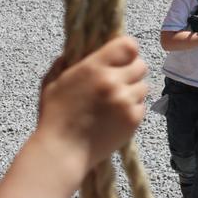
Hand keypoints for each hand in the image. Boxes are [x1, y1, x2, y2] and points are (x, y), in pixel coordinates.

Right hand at [36, 36, 147, 180]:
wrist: (62, 151)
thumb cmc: (54, 117)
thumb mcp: (53, 81)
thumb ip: (67, 61)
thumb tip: (79, 46)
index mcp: (94, 67)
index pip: (128, 45)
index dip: (128, 50)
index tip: (122, 57)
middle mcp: (113, 81)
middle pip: (141, 65)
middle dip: (132, 71)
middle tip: (119, 80)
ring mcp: (125, 101)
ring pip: (144, 86)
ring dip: (133, 90)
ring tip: (116, 100)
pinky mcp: (133, 120)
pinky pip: (142, 106)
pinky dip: (133, 109)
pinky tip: (116, 115)